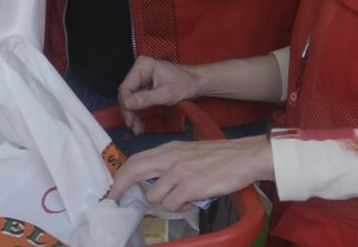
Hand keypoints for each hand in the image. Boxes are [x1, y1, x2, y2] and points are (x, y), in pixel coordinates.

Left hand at [104, 137, 273, 210]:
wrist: (244, 156)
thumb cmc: (220, 156)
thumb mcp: (189, 153)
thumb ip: (170, 163)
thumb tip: (154, 183)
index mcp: (169, 149)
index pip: (136, 160)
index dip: (120, 176)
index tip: (113, 190)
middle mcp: (170, 158)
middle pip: (134, 171)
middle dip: (119, 188)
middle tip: (113, 202)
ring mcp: (179, 172)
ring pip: (153, 195)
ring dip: (164, 202)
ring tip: (182, 199)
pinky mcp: (190, 186)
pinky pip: (173, 205)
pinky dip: (180, 207)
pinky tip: (193, 201)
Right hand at [118, 56, 201, 133]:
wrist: (197, 82)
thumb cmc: (185, 85)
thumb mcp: (166, 94)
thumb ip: (146, 99)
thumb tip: (126, 104)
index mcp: (143, 66)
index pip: (126, 87)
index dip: (126, 105)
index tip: (130, 122)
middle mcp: (139, 69)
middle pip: (126, 93)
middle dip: (129, 112)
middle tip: (134, 128)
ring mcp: (141, 77)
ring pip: (130, 98)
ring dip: (133, 114)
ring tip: (138, 129)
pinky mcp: (144, 85)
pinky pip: (136, 99)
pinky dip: (137, 111)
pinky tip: (140, 123)